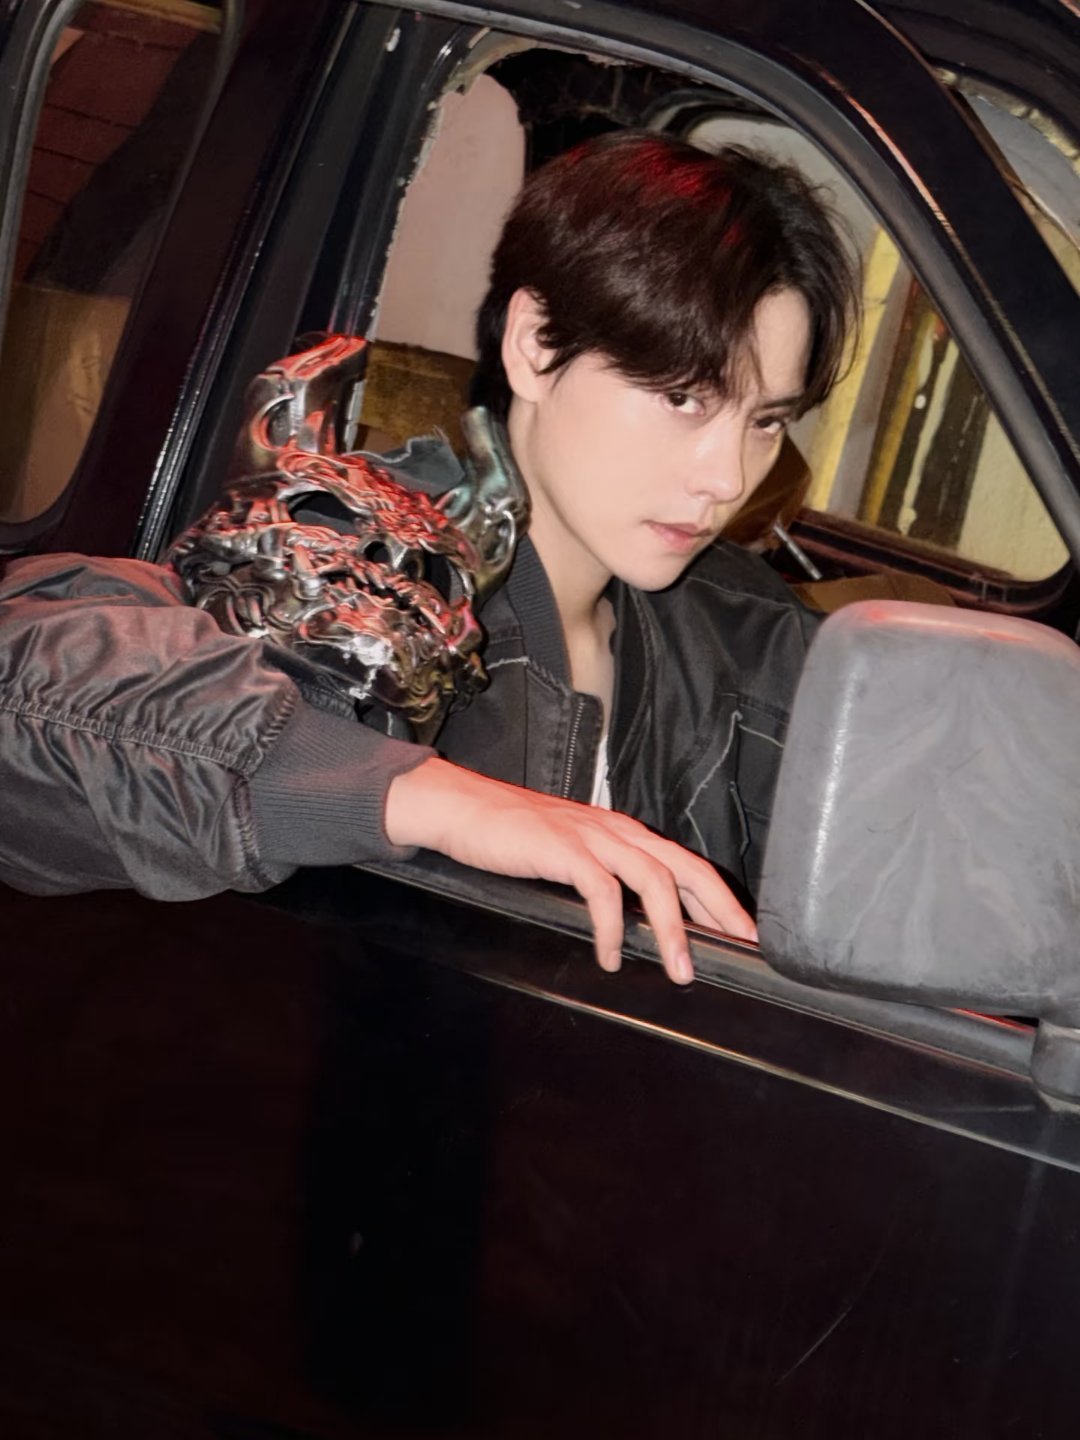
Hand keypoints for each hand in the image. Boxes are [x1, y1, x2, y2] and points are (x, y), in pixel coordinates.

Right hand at [385, 757, 755, 983]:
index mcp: (624, 832)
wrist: (464, 808)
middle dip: (719, 911)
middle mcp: (618, 830)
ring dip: (672, 929)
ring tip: (680, 971)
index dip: (720, 900)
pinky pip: (602, 891)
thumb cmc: (513, 835)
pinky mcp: (564, 849)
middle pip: (687, 868)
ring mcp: (592, 837)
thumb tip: (633, 924)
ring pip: (654, 880)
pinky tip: (610, 957)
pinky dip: (612, 928)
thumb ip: (605, 877)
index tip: (744, 935)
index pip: (688, 864)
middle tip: (740, 951)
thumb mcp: (572, 853)